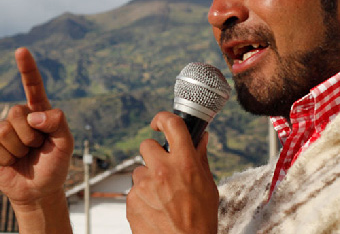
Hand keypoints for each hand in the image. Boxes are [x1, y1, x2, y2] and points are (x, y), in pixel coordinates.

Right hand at [0, 48, 73, 232]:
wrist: (38, 191)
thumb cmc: (54, 165)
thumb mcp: (65, 143)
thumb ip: (58, 123)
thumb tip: (33, 116)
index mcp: (38, 111)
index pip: (32, 86)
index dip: (26, 68)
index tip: (21, 50)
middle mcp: (19, 117)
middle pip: (16, 112)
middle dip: (29, 135)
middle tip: (35, 148)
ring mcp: (2, 129)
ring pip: (5, 130)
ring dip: (18, 149)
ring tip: (24, 156)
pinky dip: (4, 157)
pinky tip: (10, 162)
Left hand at [126, 111, 218, 233]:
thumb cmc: (200, 220)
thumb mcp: (208, 186)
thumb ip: (200, 158)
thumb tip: (201, 137)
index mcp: (185, 164)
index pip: (172, 124)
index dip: (163, 118)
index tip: (159, 122)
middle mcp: (162, 170)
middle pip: (147, 145)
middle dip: (153, 154)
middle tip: (163, 169)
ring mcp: (144, 185)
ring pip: (139, 171)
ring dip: (148, 180)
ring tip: (162, 198)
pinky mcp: (131, 200)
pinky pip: (133, 191)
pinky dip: (142, 198)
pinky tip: (155, 209)